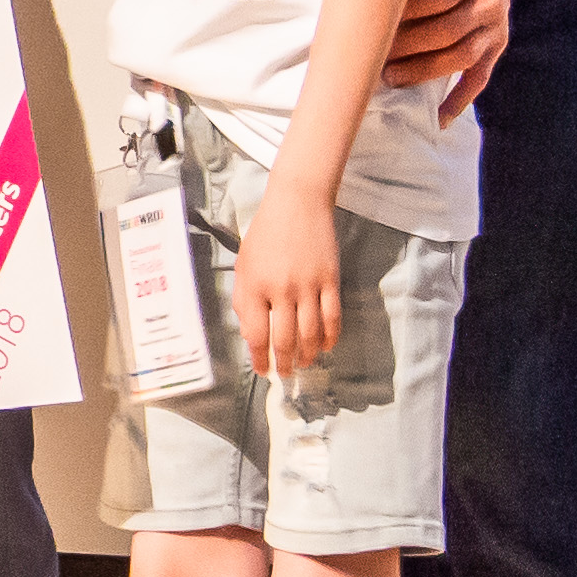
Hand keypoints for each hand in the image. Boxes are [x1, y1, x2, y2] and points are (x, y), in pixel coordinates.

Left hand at [233, 181, 342, 379]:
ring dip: (309, 354)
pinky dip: (331, 337)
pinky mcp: (330, 280)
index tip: (263, 371)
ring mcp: (308, 285)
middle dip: (285, 363)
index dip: (260, 359)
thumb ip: (243, 300)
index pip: (256, 335)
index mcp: (254, 287)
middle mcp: (281, 290)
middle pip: (284, 340)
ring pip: (311, 333)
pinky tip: (327, 346)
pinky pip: (333, 317)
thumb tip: (250, 334)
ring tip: (305, 363)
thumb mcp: (244, 265)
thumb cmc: (265, 234)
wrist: (297, 202)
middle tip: (286, 373)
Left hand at [387, 0, 513, 114]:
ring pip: (462, 56)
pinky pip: (480, 77)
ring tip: (390, 79)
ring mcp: (497, 26)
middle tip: (372, 56)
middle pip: (448, 30)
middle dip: (408, 45)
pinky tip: (438, 117)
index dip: (408, 10)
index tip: (376, 20)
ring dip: (425, 72)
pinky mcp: (497, 46)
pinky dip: (460, 100)